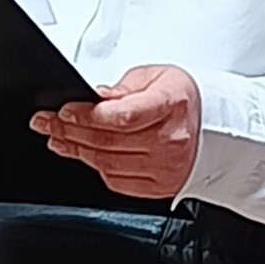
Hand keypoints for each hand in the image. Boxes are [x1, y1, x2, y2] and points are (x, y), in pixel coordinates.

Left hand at [32, 66, 202, 198]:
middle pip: (107, 141)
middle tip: (46, 123)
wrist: (218, 128)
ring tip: (58, 138)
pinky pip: (118, 182)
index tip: (63, 111)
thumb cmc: (185, 100)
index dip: (86, 116)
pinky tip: (82, 155)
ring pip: (107, 164)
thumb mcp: (157, 77)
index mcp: (171, 106)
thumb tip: (96, 98)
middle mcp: (171, 140)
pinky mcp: (161, 187)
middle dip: (69, 131)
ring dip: (76, 151)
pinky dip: (95, 168)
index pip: (120, 116)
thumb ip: (124, 88)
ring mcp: (166, 168)